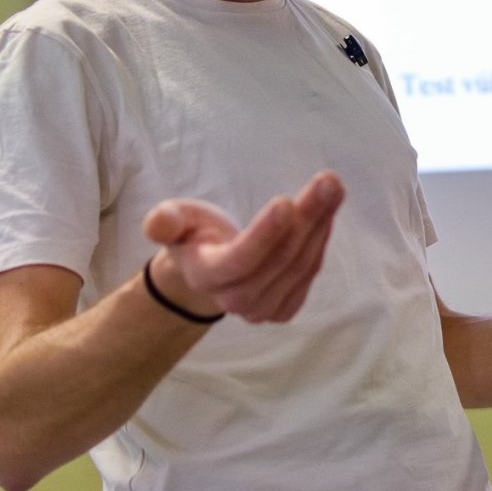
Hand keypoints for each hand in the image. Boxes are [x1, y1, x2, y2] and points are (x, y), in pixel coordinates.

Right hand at [141, 171, 344, 324]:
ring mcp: (263, 309)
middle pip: (279, 259)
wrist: (209, 268)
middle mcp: (236, 300)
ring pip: (300, 265)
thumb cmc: (194, 235)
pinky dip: (321, 239)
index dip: (264, 234)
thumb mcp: (175, 219)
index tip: (285, 202)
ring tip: (332, 187)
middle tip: (329, 181)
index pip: (240, 260)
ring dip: (321, 223)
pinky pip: (309, 272)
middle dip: (306, 217)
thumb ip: (166, 220)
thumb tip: (159, 223)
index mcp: (206, 276)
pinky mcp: (285, 308)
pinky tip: (326, 212)